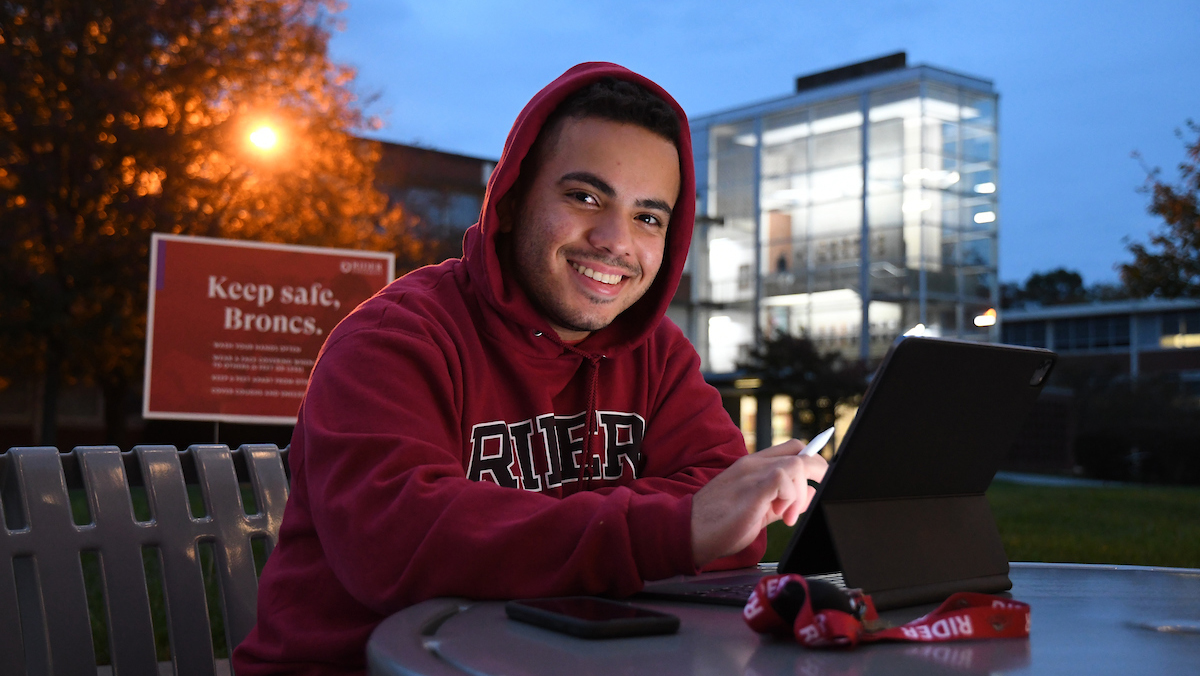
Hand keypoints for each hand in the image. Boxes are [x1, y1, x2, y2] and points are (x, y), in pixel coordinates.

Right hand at [690, 439, 828, 567]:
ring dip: (800, 493)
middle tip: (809, 500)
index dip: (811, 461)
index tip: (817, 482)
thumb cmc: (717, 524)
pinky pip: (785, 478)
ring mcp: (751, 473)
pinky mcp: (752, 487)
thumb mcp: (758, 510)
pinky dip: (791, 497)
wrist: (688, 531)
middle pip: (800, 452)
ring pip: (797, 464)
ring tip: (786, 516)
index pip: (791, 449)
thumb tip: (809, 494)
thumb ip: (783, 500)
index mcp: (752, 466)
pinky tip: (780, 515)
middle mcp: (753, 464)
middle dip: (817, 474)